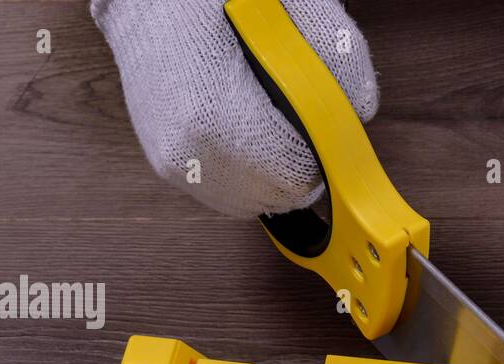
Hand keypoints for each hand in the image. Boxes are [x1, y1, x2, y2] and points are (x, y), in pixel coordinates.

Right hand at [92, 0, 376, 217]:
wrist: (142, 1)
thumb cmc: (211, 0)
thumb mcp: (289, 8)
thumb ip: (337, 54)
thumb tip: (360, 108)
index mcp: (213, 113)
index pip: (294, 175)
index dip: (319, 154)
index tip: (321, 126)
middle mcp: (189, 149)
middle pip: (278, 196)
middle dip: (301, 165)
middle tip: (300, 124)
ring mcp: (176, 164)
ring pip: (256, 203)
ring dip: (277, 175)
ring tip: (275, 128)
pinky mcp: (170, 168)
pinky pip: (230, 197)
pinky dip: (251, 178)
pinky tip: (252, 138)